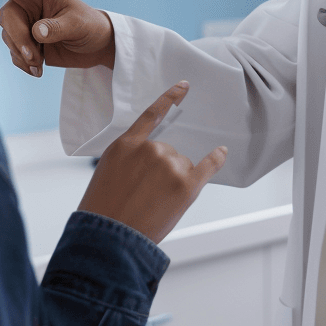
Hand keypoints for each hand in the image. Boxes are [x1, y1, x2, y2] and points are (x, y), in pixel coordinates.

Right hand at [0, 0, 114, 73]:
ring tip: (42, 64)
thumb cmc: (91, 26)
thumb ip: (57, 28)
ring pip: (7, 40)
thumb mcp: (79, 25)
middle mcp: (24, 3)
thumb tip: (36, 32)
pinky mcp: (23, 43)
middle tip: (36, 59)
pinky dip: (24, 65)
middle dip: (18, 41)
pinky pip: (13, 55)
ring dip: (23, 56)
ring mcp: (21, 24)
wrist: (96, 45)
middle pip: (5, 20)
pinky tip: (39, 68)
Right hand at [79, 82, 226, 242]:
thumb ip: (131, 155)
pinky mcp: (186, 185)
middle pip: (168, 153)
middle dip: (160, 172)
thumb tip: (150, 156)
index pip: (152, 114)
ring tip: (153, 204)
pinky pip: (206, 166)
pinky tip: (221, 151)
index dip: (169, 99)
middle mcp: (151, 149)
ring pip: (181, 166)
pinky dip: (215, 159)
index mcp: (127, 144)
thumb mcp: (108, 172)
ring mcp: (170, 165)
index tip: (183, 86)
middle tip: (142, 196)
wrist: (110, 239)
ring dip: (173, 182)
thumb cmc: (104, 210)